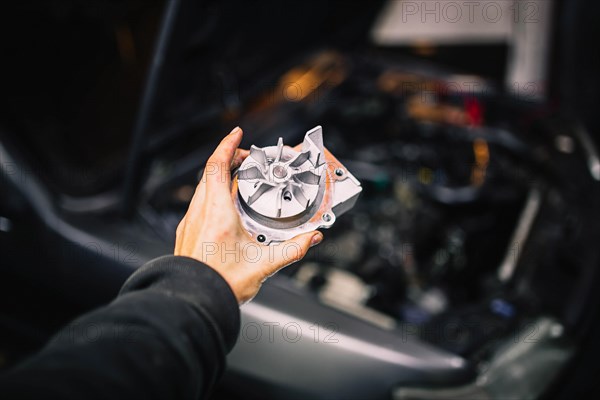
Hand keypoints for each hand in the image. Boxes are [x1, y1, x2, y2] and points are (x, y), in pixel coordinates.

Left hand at [174, 127, 323, 303]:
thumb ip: (293, 250)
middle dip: (229, 159)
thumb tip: (311, 239)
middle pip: (211, 172)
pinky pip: (200, 203)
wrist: (192, 302)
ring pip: (203, 187)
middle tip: (248, 159)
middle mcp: (199, 212)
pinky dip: (214, 194)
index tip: (237, 133)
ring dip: (221, 176)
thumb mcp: (263, 265)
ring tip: (240, 180)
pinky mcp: (187, 233)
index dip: (228, 145)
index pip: (217, 166)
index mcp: (217, 212)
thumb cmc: (218, 285)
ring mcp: (190, 222)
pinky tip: (227, 207)